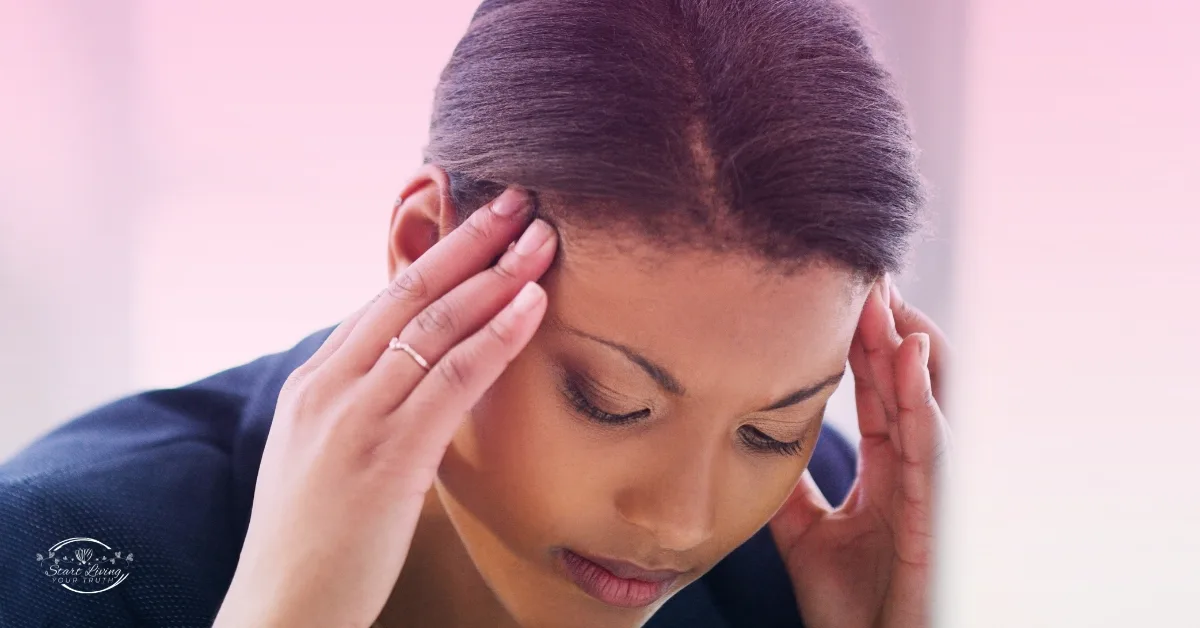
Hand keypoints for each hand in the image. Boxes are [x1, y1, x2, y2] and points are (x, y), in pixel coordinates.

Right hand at [212, 188, 557, 627]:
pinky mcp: (386, 455)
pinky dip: (496, 335)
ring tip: (541, 239)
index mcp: (317, 381)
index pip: (385, 299)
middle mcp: (331, 385)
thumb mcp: (328, 453)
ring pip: (435, 325)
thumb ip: (367, 406)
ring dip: (495, 275)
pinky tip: (531, 304)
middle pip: (410, 292)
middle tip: (520, 201)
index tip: (481, 221)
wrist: (282, 607)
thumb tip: (419, 377)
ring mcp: (355, 416)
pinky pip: (453, 378)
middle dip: (470, 241)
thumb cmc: (315, 538)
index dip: (438, 254)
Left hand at [768, 275, 953, 627]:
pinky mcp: (938, 513)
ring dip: (905, 344)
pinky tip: (908, 355)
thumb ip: (790, 486)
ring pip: (927, 399)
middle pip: (906, 381)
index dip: (862, 341)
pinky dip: (924, 397)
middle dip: (887, 326)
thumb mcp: (805, 534)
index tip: (839, 291)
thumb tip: (748, 441)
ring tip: (881, 295)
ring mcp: (932, 487)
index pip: (878, 390)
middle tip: (861, 272)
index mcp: (889, 470)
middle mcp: (916, 469)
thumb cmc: (850, 606)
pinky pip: (935, 444)